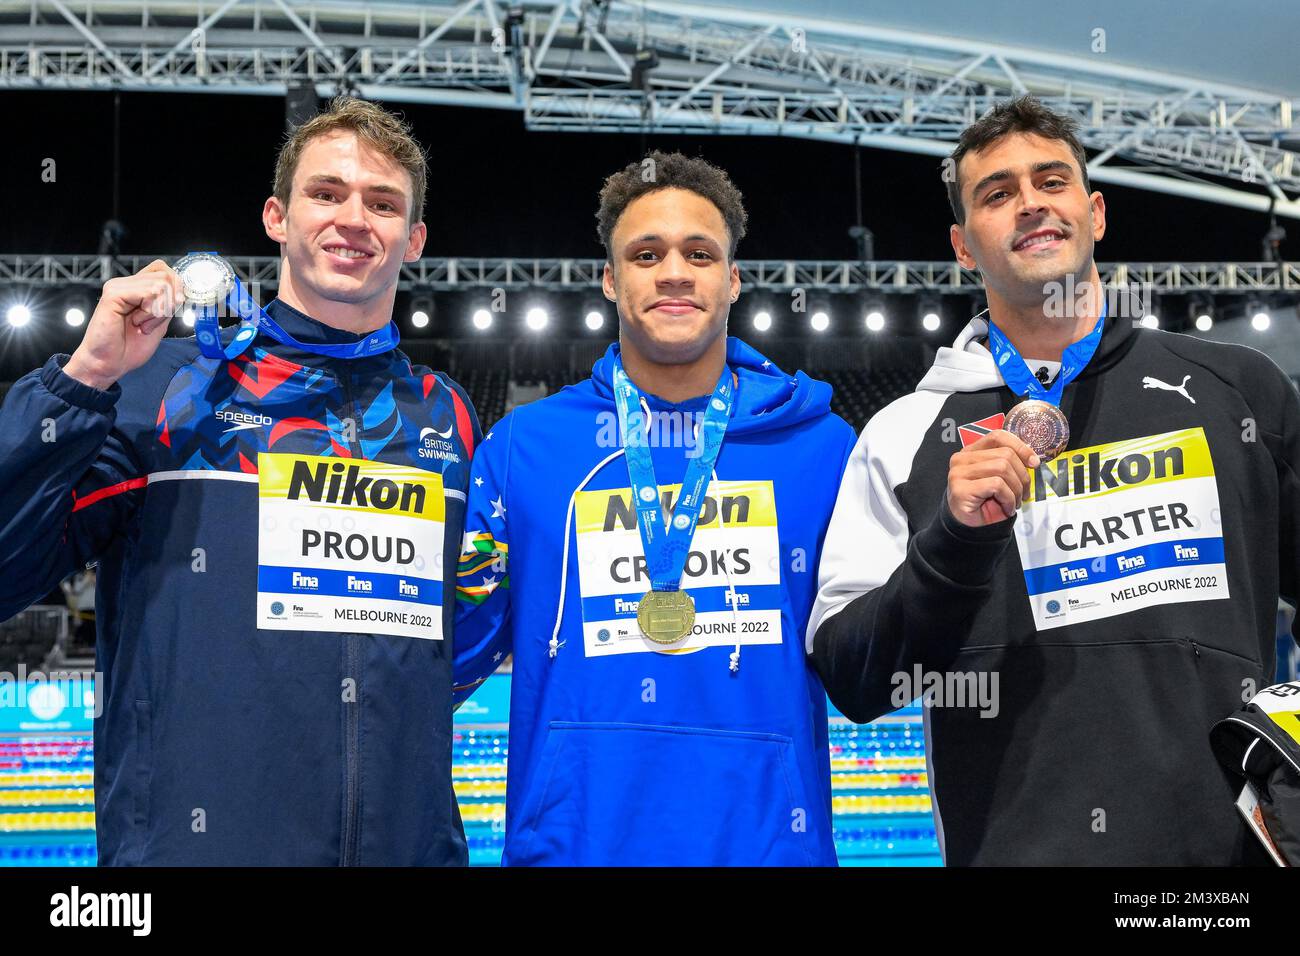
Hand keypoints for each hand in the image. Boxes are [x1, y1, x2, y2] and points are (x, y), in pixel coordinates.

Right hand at [64, 260, 184, 389]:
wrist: (109, 363)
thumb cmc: (130, 347)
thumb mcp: (160, 322)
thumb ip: (169, 303)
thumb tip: (181, 290)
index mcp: (136, 288)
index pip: (163, 269)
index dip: (175, 287)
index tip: (171, 310)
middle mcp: (126, 284)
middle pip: (166, 276)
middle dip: (169, 303)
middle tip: (151, 323)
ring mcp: (118, 287)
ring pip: (161, 285)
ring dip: (159, 311)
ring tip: (141, 324)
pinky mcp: (113, 294)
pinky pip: (148, 293)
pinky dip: (150, 312)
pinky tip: (136, 323)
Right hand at [946, 429, 1040, 527]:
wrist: (971, 527)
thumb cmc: (986, 502)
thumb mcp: (1000, 477)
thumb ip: (1009, 462)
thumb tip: (1032, 458)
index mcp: (971, 452)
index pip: (998, 436)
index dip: (1020, 447)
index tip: (1034, 462)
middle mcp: (962, 459)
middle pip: (1005, 454)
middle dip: (1022, 476)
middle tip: (1024, 493)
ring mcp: (958, 473)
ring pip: (1003, 468)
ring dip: (1016, 489)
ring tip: (1015, 502)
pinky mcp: (961, 489)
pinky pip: (997, 485)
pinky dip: (1008, 498)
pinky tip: (1006, 507)